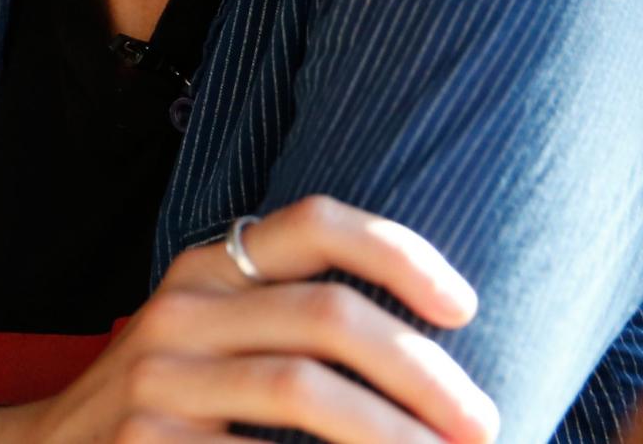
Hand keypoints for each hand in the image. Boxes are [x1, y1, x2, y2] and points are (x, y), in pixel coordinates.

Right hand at [18, 195, 498, 443]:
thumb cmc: (163, 399)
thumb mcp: (213, 331)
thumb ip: (287, 314)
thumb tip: (427, 352)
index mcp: (210, 265)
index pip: (316, 222)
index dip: (400, 253)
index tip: (465, 308)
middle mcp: (185, 308)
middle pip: (328, 314)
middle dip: (423, 371)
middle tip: (482, 421)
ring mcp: (160, 381)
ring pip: (305, 391)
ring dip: (395, 436)